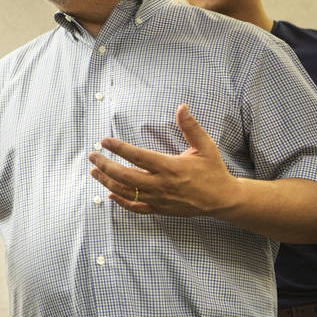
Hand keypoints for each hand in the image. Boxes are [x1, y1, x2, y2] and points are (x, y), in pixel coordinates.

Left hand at [87, 104, 236, 216]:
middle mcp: (161, 185)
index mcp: (170, 167)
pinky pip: (135, 208)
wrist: (223, 200)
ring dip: (107, 182)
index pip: (137, 156)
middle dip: (105, 165)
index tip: (104, 141)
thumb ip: (191, 127)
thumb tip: (182, 107)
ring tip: (94, 171)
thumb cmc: (214, 171)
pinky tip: (110, 194)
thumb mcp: (205, 146)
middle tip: (92, 156)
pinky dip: (120, 202)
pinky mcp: (159, 210)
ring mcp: (158, 199)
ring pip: (126, 192)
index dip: (118, 148)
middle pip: (125, 176)